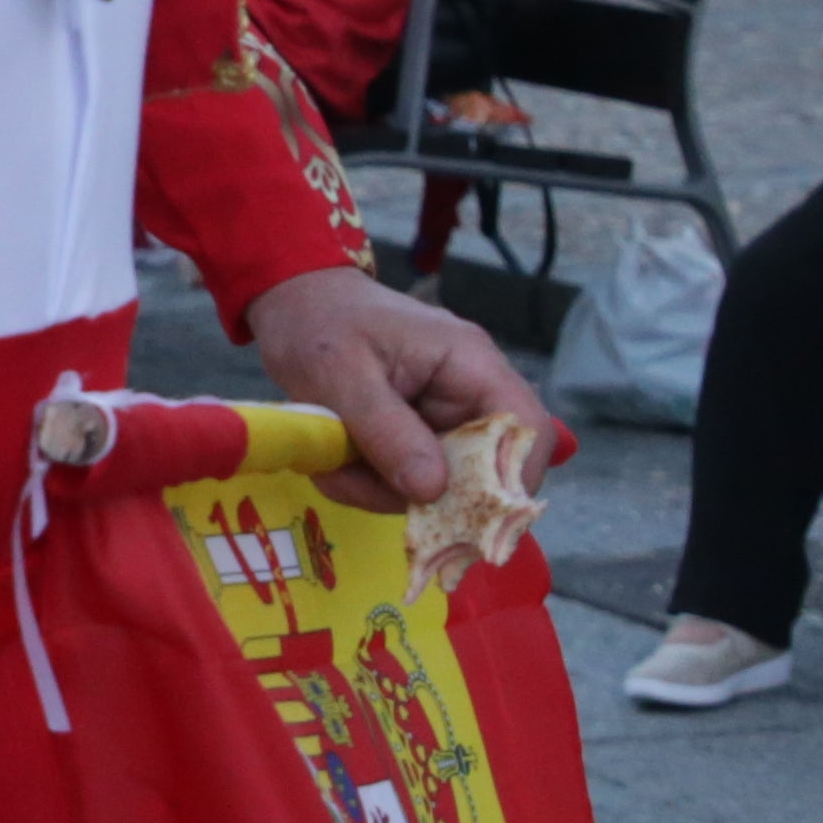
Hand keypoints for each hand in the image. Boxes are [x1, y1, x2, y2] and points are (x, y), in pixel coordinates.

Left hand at [243, 263, 540, 511]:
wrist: (294, 304)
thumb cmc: (318, 325)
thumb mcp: (341, 377)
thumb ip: (388, 432)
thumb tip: (434, 490)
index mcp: (469, 363)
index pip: (527, 427)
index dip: (514, 479)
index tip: (466, 517)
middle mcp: (468, 394)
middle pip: (483, 470)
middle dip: (420, 494)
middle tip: (354, 484)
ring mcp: (444, 418)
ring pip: (438, 485)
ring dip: (381, 489)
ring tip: (331, 465)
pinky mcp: (417, 437)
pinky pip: (408, 480)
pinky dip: (368, 482)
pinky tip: (333, 463)